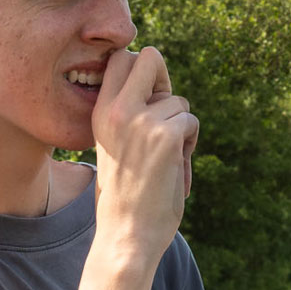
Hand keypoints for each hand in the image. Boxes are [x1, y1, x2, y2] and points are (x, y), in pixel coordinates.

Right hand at [91, 47, 198, 260]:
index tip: (148, 93)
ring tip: (165, 157)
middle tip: (165, 109)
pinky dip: (189, 144)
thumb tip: (159, 87)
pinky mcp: (167, 136)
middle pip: (150, 57)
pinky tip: (174, 167)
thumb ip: (128, 114)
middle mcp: (118, 111)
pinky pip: (190, 122)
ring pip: (178, 101)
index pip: (120, 58)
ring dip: (180, 126)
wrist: (126, 233)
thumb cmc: (124, 194)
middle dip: (164, 78)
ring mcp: (142, 121)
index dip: (142, 69)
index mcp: (100, 113)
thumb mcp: (114, 144)